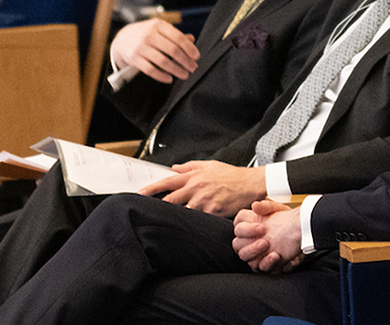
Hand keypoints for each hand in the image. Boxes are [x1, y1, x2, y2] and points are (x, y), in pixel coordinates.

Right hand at [110, 18, 199, 83]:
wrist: (121, 39)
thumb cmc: (145, 34)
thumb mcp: (159, 29)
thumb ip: (175, 35)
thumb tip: (192, 39)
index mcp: (158, 25)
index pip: (178, 37)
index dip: (189, 48)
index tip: (196, 56)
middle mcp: (149, 35)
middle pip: (172, 50)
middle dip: (186, 61)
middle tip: (193, 68)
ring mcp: (141, 47)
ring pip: (163, 61)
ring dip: (176, 70)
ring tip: (184, 74)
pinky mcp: (134, 58)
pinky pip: (151, 70)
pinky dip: (162, 76)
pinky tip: (170, 78)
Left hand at [142, 161, 266, 215]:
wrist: (251, 184)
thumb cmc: (232, 176)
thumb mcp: (210, 165)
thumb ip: (190, 166)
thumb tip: (174, 168)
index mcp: (193, 176)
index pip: (167, 182)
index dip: (151, 189)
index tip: (139, 193)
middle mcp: (196, 188)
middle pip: (170, 200)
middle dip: (159, 207)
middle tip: (149, 212)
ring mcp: (203, 200)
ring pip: (183, 211)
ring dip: (178, 216)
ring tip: (172, 222)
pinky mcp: (212, 211)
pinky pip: (199, 219)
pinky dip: (195, 221)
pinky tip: (193, 225)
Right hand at [231, 200, 303, 273]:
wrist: (301, 231)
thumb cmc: (286, 220)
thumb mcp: (278, 209)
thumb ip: (267, 206)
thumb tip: (255, 205)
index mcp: (248, 225)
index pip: (238, 227)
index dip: (246, 229)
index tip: (261, 228)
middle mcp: (247, 240)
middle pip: (237, 244)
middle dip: (250, 245)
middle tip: (265, 242)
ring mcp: (254, 252)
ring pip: (245, 257)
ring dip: (257, 255)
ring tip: (274, 254)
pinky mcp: (263, 262)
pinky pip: (261, 267)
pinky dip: (271, 264)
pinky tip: (281, 259)